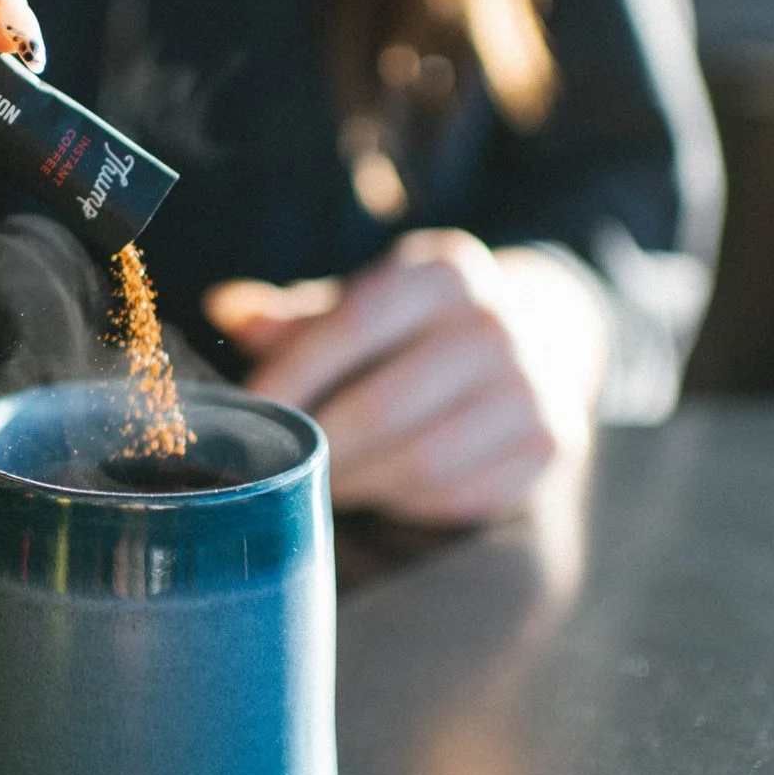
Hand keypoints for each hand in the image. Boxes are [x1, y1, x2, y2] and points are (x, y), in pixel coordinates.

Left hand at [203, 230, 608, 524]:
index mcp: (445, 272)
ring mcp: (531, 387)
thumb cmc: (423, 325)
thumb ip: (298, 314)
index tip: (253, 411)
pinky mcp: (549, 444)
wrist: (543, 335)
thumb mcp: (368, 300)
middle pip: (384, 405)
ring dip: (360, 482)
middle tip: (282, 468)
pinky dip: (409, 501)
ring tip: (325, 484)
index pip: (354, 324)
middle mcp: (496, 324)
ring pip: (421, 461)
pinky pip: (459, 493)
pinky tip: (384, 488)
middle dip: (321, 446)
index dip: (295, 374)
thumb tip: (225, 308)